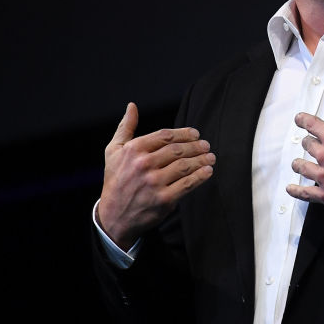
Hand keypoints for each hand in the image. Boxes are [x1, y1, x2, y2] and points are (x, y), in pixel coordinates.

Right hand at [97, 102, 214, 249]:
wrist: (113, 217)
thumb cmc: (115, 181)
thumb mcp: (113, 152)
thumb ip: (125, 128)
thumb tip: (132, 106)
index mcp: (134, 150)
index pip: (166, 135)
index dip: (184, 133)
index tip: (195, 134)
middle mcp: (144, 165)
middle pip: (178, 150)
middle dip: (196, 146)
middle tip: (206, 145)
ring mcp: (154, 182)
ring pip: (185, 166)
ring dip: (202, 160)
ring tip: (210, 157)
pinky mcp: (164, 199)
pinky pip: (188, 184)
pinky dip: (201, 176)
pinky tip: (208, 171)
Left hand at [287, 86, 323, 214]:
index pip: (311, 124)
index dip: (303, 119)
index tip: (299, 119)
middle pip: (307, 145)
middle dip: (308, 143)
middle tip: (310, 144)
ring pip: (302, 167)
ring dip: (299, 163)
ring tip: (299, 163)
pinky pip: (304, 193)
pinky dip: (296, 190)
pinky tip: (291, 188)